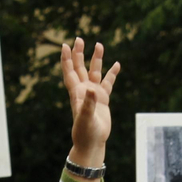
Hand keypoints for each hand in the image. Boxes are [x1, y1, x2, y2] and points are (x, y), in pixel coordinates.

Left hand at [61, 37, 117, 170]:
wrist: (92, 143)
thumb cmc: (85, 132)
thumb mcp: (85, 118)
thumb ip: (88, 104)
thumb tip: (92, 90)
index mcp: (76, 93)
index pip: (70, 72)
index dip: (66, 59)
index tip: (65, 45)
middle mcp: (84, 90)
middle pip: (80, 67)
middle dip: (79, 53)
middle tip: (79, 39)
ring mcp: (93, 94)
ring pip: (95, 72)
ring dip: (96, 59)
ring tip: (99, 45)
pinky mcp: (103, 99)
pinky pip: (108, 83)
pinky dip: (112, 74)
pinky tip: (117, 64)